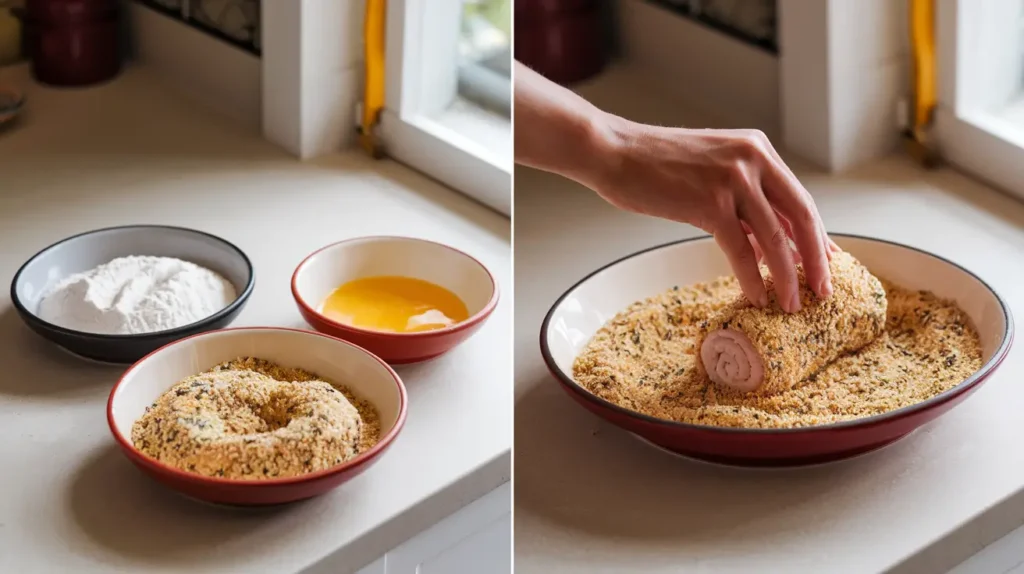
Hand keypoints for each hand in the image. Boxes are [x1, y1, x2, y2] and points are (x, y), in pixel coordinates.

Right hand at [587, 119, 835, 311]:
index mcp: (757, 149)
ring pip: (775, 238)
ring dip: (787, 277)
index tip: (827, 263)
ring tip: (791, 304)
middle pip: (802, 217)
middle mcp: (753, 159)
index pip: (800, 198)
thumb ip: (742, 198)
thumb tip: (767, 242)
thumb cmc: (653, 164)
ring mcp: (733, 180)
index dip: (817, 235)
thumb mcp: (711, 170)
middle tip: (824, 290)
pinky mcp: (709, 202)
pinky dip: (752, 277)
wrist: (613, 152)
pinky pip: (741, 249)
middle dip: (817, 259)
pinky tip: (756, 296)